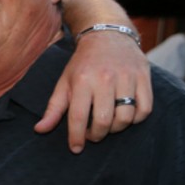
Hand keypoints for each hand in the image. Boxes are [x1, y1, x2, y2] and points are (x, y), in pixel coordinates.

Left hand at [36, 33, 151, 152]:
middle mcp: (105, 79)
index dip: (76, 137)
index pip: (78, 117)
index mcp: (82, 81)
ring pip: (126, 117)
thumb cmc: (83, 65)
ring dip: (116, 129)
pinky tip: (125, 116)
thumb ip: (53, 108)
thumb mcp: (64, 83)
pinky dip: (136, 119)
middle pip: (104, 121)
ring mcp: (127, 78)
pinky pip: (145, 109)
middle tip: (92, 135)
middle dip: (96, 135)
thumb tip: (39, 130)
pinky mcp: (144, 78)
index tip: (76, 148)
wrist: (108, 36)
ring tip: (107, 126)